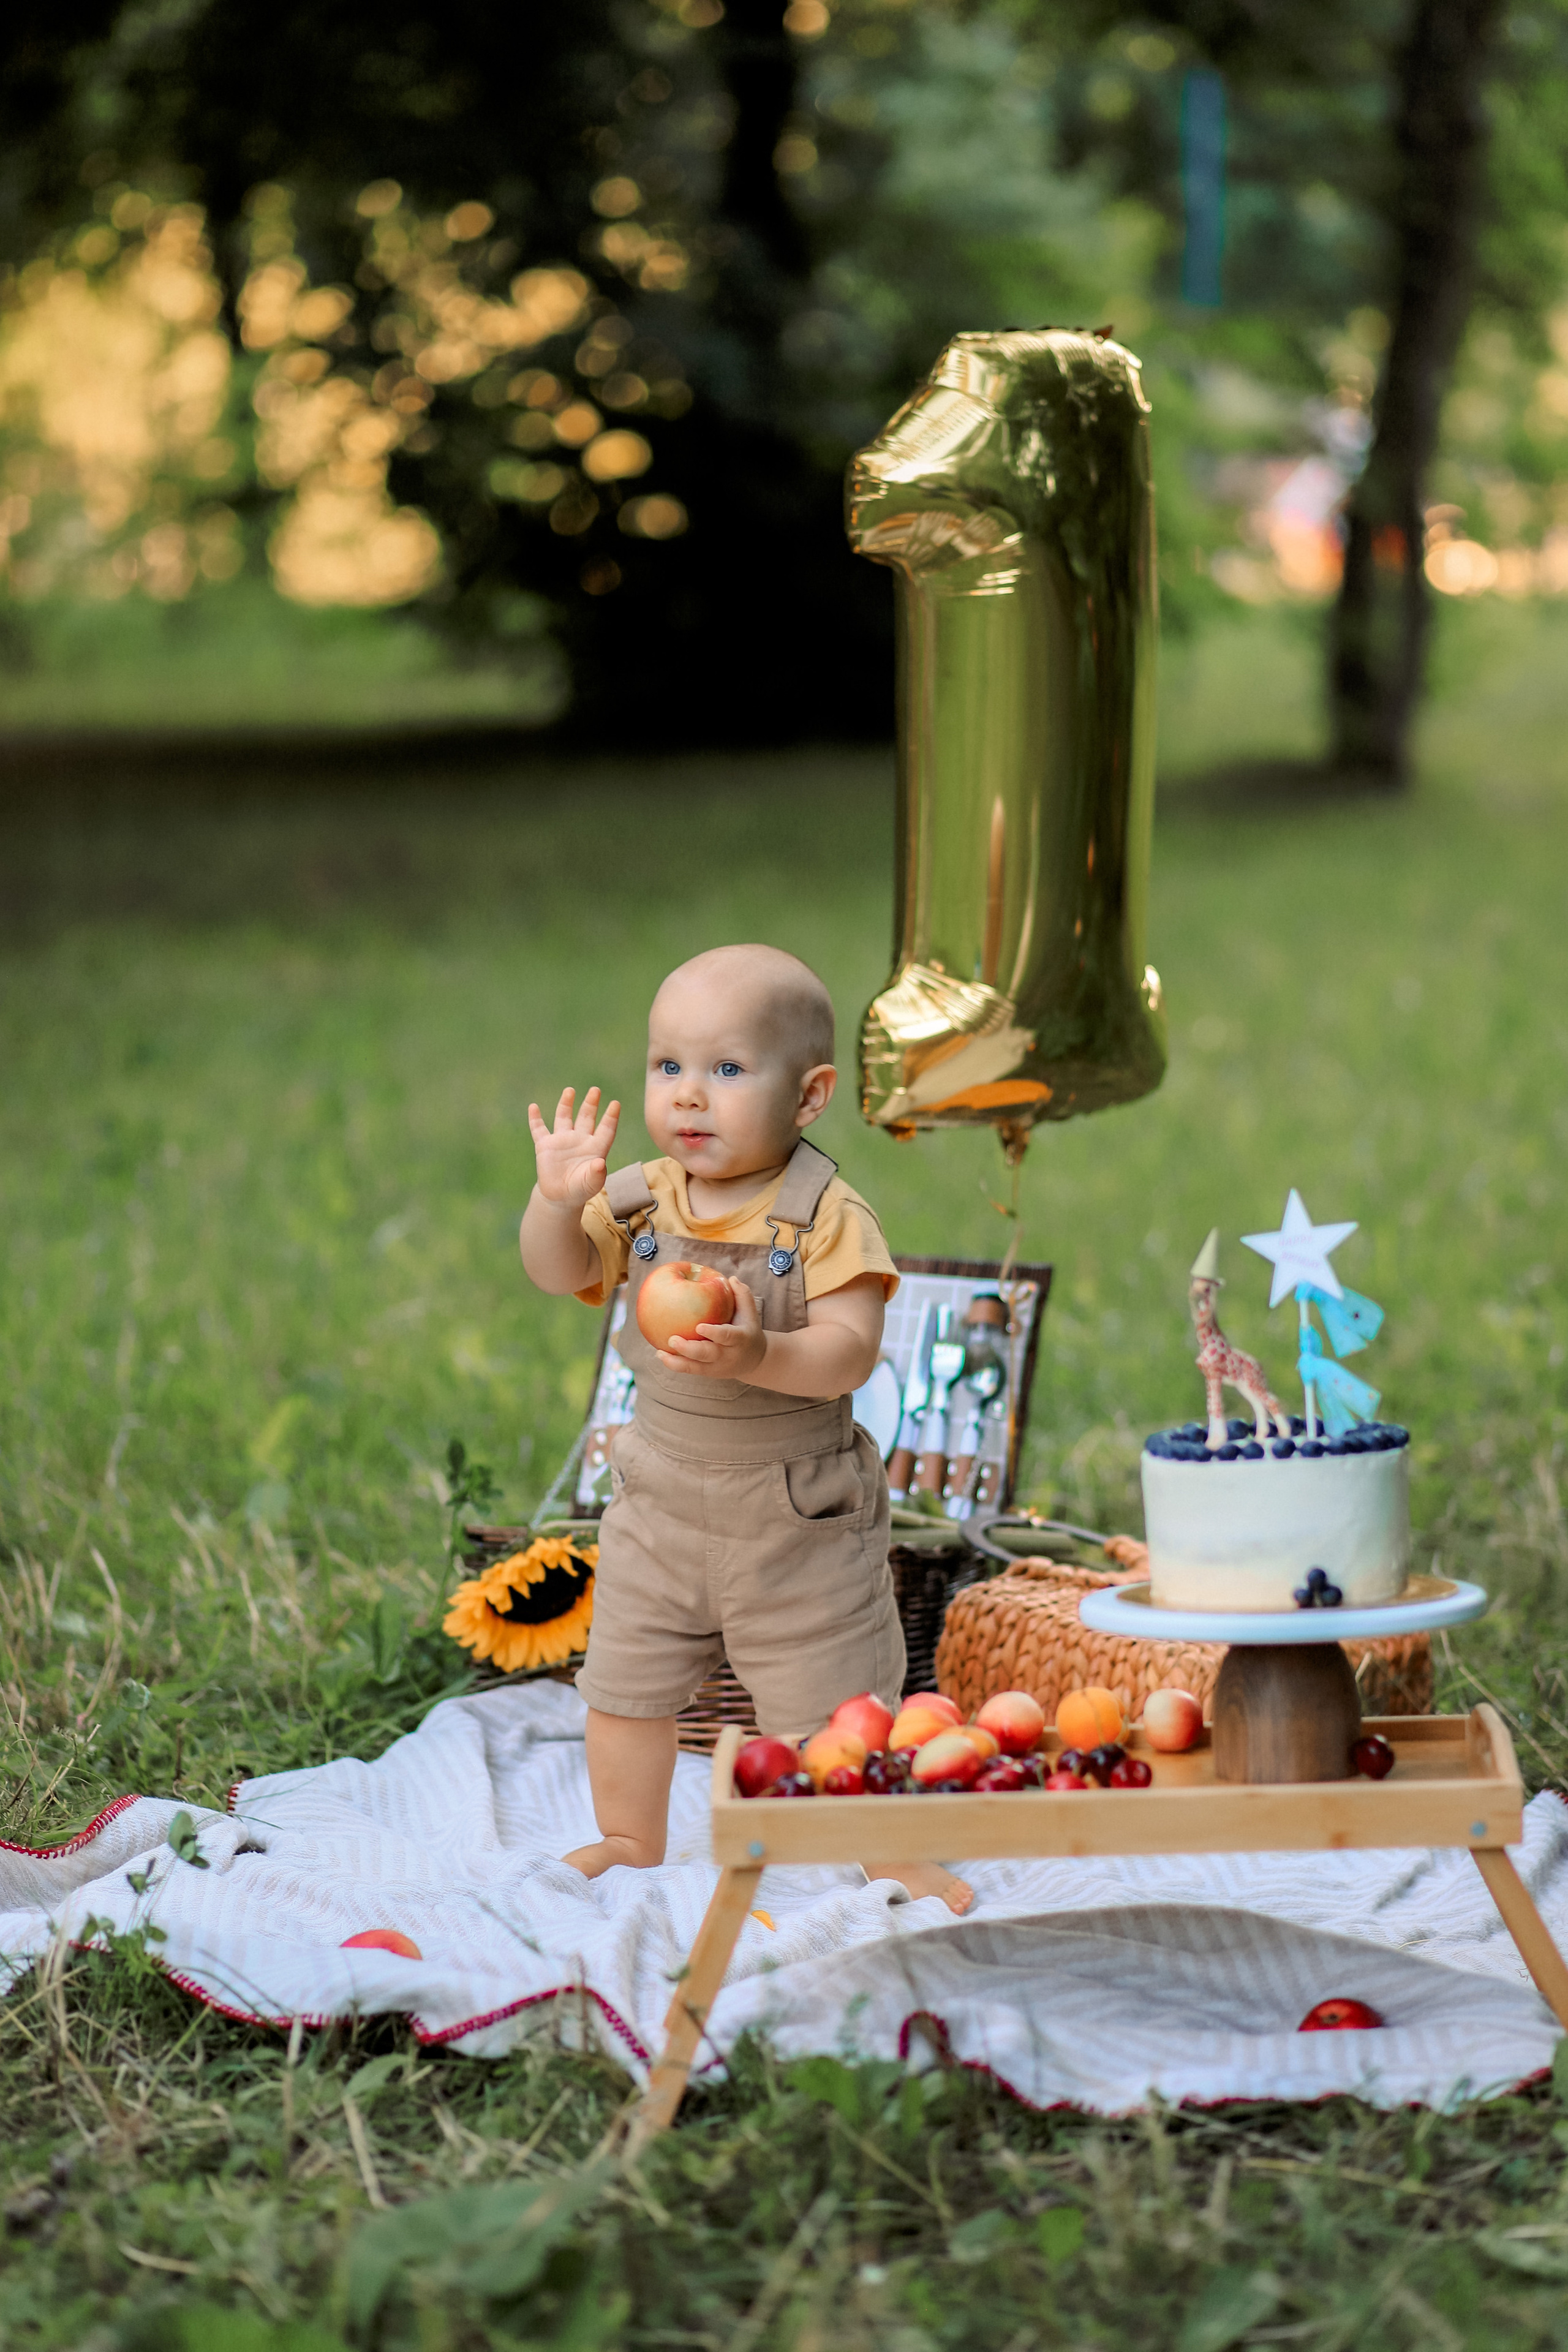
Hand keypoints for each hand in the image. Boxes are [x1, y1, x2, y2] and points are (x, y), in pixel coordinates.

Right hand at [528, 1085, 620, 1208]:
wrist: (561, 1196)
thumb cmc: (581, 1189)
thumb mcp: (591, 1184)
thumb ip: (596, 1174)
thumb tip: (600, 1164)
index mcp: (595, 1148)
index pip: (605, 1129)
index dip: (610, 1117)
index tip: (615, 1104)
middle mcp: (579, 1139)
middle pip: (586, 1117)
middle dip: (590, 1104)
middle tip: (595, 1090)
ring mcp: (562, 1140)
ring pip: (564, 1117)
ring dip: (566, 1104)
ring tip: (570, 1090)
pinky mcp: (545, 1146)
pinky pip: (538, 1129)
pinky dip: (535, 1119)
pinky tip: (533, 1107)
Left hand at [659, 1278, 766, 1380]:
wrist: (754, 1361)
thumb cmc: (748, 1329)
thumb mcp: (750, 1313)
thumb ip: (742, 1295)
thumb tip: (730, 1279)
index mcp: (739, 1339)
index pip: (726, 1336)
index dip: (714, 1332)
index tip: (699, 1326)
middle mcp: (727, 1355)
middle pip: (707, 1354)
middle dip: (689, 1349)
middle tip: (672, 1339)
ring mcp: (716, 1366)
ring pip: (695, 1367)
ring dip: (676, 1361)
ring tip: (659, 1352)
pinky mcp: (707, 1372)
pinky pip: (689, 1369)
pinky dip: (674, 1364)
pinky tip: (660, 1354)